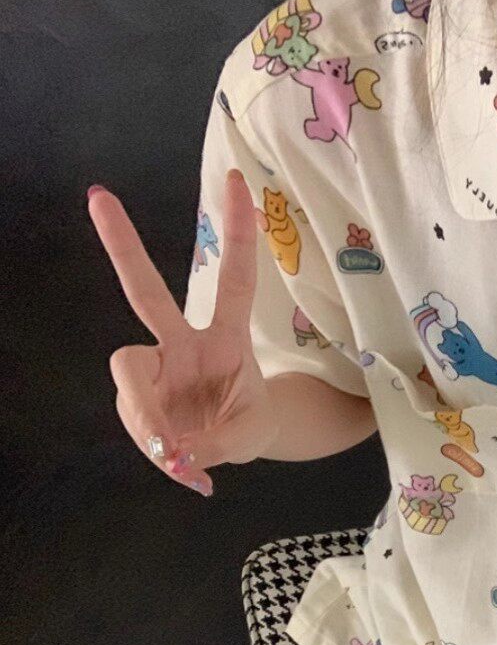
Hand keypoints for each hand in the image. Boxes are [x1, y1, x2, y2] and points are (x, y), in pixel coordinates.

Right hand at [88, 168, 278, 494]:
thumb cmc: (248, 424)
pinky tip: (178, 463)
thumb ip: (216, 444)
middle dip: (123, 245)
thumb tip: (174, 452)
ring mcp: (157, 368)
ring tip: (180, 456)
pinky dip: (155, 447)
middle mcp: (183, 343)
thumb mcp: (249, 436)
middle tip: (99, 197)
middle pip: (145, 291)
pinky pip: (136, 419)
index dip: (237, 235)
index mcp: (227, 338)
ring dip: (150, 420)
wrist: (234, 445)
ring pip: (132, 378)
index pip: (235, 280)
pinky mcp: (139, 398)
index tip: (238, 181)